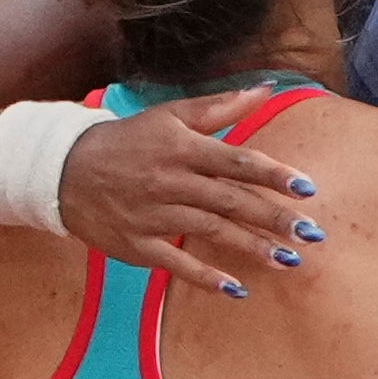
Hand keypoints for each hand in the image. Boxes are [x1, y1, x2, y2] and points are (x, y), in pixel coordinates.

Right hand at [58, 89, 324, 297]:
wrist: (65, 170)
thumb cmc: (129, 140)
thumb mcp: (171, 116)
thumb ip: (221, 106)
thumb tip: (267, 89)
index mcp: (182, 149)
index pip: (236, 162)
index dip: (272, 175)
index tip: (307, 188)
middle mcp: (171, 182)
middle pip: (230, 200)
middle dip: (273, 217)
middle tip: (312, 233)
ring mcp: (154, 216)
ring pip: (210, 231)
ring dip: (251, 247)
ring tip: (288, 260)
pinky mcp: (139, 245)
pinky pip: (176, 263)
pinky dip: (205, 277)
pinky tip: (237, 289)